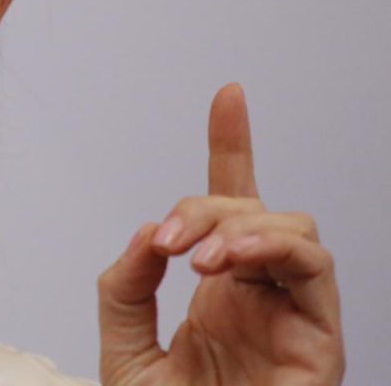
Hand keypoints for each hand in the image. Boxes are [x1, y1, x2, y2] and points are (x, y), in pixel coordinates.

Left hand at [97, 83, 343, 384]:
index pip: (232, 205)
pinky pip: (315, 267)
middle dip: (203, 205)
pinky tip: (223, 264)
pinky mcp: (321, 341)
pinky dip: (269, 249)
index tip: (229, 94)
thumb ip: (125, 285)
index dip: (232, 146)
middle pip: (251, 208)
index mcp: (217, 289)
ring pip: (292, 226)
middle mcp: (259, 295)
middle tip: (163, 245)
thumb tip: (149, 237)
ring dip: (238, 225)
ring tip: (193, 257)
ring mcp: (294, 315)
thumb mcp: (123, 349)